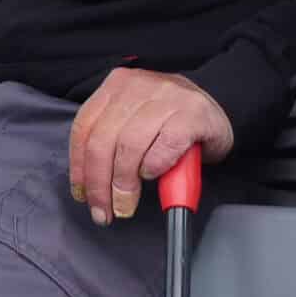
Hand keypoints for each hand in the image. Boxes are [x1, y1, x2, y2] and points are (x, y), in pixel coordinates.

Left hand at [66, 67, 233, 227]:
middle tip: (105, 211)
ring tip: (127, 204)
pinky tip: (153, 175)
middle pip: (103, 140)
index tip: (82, 195)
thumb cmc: (170, 122)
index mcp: (117, 85)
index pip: (84, 127)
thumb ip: (110, 142)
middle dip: (100, 184)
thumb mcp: (133, 121)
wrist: (216, 110)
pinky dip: (154, 167)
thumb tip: (88, 187)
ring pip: (130, 146)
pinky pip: (164, 146)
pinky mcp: (192, 113)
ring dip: (124, 184)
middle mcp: (138, 85)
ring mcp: (166, 96)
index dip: (79, 167)